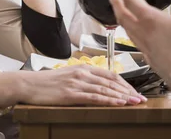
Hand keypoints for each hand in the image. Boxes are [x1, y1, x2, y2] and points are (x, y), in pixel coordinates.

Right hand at [19, 65, 146, 106]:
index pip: (110, 75)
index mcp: (83, 68)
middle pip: (111, 82)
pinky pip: (94, 97)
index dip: (125, 83)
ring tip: (135, 102)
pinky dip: (108, 100)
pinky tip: (118, 103)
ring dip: (122, 97)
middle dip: (128, 91)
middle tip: (142, 99)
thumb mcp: (68, 76)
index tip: (135, 91)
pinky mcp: (71, 94)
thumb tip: (99, 87)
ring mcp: (77, 83)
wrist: (28, 84)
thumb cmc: (47, 83)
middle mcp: (82, 73)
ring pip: (105, 90)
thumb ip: (84, 79)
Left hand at [109, 0, 170, 84]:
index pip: (132, 2)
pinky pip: (136, 44)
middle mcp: (143, 33)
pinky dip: (132, 36)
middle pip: (124, 17)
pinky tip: (137, 39)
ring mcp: (145, 48)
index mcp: (150, 20)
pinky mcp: (151, 60)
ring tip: (120, 16)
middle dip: (117, 6)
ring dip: (122, 21)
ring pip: (128, 32)